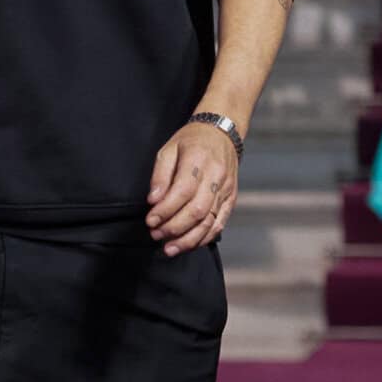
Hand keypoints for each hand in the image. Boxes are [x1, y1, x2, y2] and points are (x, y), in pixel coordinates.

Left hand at [147, 121, 239, 256]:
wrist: (222, 133)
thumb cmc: (191, 141)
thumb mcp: (168, 149)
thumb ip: (160, 175)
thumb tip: (153, 200)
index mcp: (198, 160)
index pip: (182, 192)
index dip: (165, 210)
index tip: (150, 220)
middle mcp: (216, 176)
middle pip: (197, 210)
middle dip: (174, 227)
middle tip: (156, 235)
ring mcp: (226, 189)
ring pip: (209, 221)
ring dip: (188, 239)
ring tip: (169, 248)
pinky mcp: (231, 198)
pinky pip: (220, 223)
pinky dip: (204, 237)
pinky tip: (189, 244)